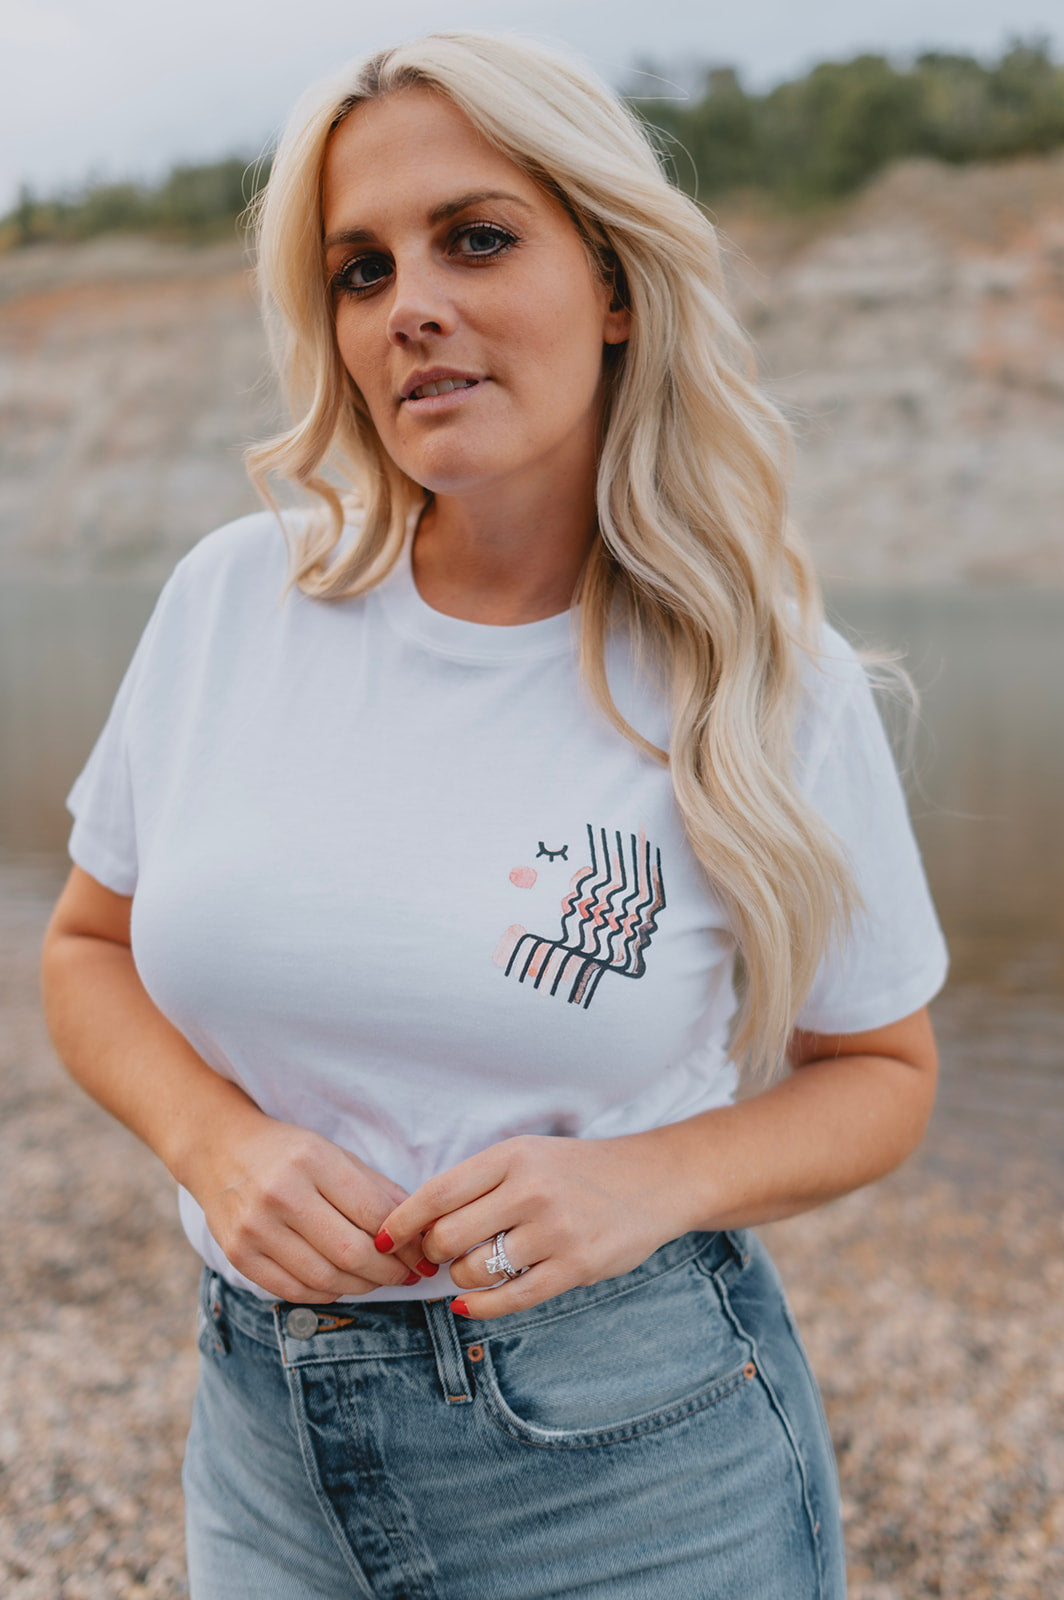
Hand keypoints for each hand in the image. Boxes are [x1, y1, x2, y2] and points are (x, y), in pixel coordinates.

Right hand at [196, 1115, 433, 1301]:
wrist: (219, 1150)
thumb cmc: (287, 1152)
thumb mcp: (335, 1154)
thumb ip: (377, 1189)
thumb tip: (420, 1229)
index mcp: (312, 1161)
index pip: (373, 1214)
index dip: (406, 1242)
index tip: (423, 1255)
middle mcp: (281, 1194)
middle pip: (352, 1252)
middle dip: (390, 1272)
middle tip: (408, 1275)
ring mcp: (255, 1228)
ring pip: (326, 1277)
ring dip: (362, 1286)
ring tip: (378, 1280)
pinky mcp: (238, 1255)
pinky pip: (294, 1290)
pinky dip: (327, 1292)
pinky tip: (342, 1282)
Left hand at [375, 1133, 685, 1319]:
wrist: (654, 1181)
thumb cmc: (578, 1170)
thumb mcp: (529, 1156)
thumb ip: (480, 1183)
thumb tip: (419, 1223)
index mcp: (513, 1155)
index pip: (438, 1192)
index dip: (401, 1221)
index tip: (381, 1238)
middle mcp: (531, 1190)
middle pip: (448, 1235)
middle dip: (431, 1253)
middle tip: (435, 1256)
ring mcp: (555, 1231)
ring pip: (475, 1270)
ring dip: (460, 1278)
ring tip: (469, 1270)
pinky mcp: (575, 1268)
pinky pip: (511, 1298)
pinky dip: (479, 1307)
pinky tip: (467, 1305)